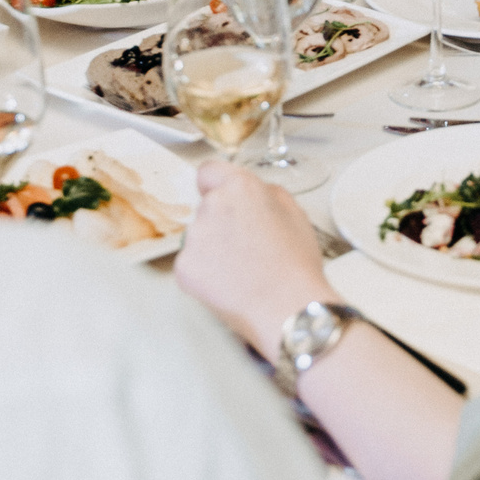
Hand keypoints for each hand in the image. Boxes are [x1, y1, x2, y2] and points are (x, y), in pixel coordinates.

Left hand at [173, 160, 333, 360]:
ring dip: (212, 250)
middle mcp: (212, 206)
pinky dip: (205, 275)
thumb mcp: (295, 214)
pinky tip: (229, 286)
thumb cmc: (296, 266)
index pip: (208, 171)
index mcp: (241, 187)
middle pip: (207, 208)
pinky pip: (191, 265)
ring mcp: (194, 237)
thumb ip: (268, 194)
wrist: (287, 309)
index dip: (216, 186)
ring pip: (198, 238)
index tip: (220, 197)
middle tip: (245, 247)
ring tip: (242, 271)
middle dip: (221, 223)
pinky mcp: (183, 267)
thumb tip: (255, 194)